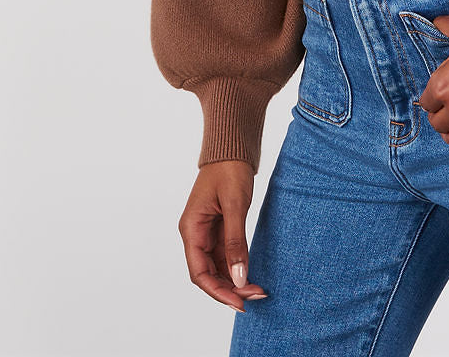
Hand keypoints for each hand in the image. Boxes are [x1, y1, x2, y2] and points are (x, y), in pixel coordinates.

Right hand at [179, 159, 270, 311]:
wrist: (232, 147)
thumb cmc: (229, 170)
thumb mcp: (234, 205)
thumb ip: (235, 242)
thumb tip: (238, 278)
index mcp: (191, 229)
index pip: (199, 272)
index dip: (217, 291)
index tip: (239, 302)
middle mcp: (195, 234)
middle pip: (207, 274)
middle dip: (229, 289)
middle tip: (255, 297)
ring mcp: (206, 232)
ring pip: (217, 268)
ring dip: (235, 281)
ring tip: (257, 290)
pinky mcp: (219, 229)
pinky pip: (225, 256)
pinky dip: (237, 267)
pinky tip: (251, 274)